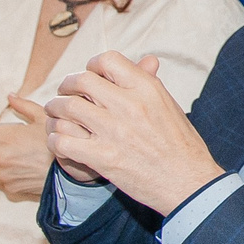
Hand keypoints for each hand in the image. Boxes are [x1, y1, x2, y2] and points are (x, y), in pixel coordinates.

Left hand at [43, 52, 223, 215]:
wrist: (188, 183)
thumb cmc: (182, 146)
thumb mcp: (170, 106)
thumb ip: (151, 83)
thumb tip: (146, 60)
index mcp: (147, 89)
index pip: (107, 60)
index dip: (92, 66)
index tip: (90, 77)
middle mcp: (129, 105)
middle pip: (81, 81)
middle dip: (66, 86)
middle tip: (64, 95)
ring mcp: (113, 131)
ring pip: (66, 107)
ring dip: (56, 110)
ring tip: (56, 116)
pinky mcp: (102, 158)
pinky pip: (63, 140)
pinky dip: (55, 139)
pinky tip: (59, 142)